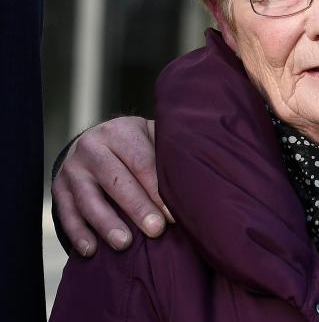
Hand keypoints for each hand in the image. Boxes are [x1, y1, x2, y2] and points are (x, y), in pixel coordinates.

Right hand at [51, 117, 172, 255]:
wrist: (93, 143)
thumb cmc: (135, 145)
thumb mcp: (150, 137)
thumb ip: (167, 152)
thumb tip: (196, 179)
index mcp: (119, 131)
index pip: (141, 162)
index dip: (158, 190)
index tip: (174, 214)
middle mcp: (91, 147)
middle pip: (116, 181)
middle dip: (137, 208)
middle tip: (156, 230)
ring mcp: (72, 169)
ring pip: (89, 200)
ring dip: (107, 224)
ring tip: (124, 244)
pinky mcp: (58, 189)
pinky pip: (67, 214)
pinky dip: (78, 233)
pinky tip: (91, 250)